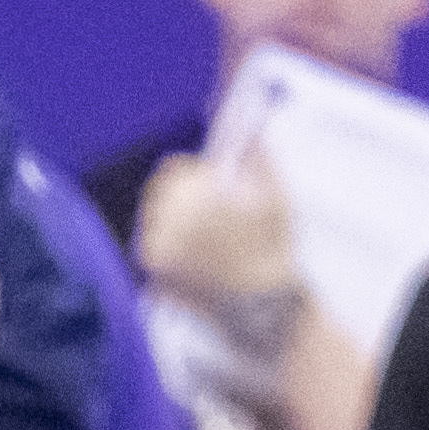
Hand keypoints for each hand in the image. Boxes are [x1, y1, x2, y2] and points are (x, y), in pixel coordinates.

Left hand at [132, 147, 301, 305]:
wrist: (264, 309)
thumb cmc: (274, 252)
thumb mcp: (275, 196)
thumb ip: (258, 154)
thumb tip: (250, 120)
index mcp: (198, 201)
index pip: (174, 171)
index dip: (196, 176)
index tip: (213, 186)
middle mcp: (170, 225)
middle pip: (160, 194)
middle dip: (184, 197)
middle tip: (212, 213)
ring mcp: (157, 252)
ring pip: (154, 219)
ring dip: (175, 220)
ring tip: (208, 237)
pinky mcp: (153, 274)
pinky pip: (153, 245)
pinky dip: (170, 245)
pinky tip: (199, 255)